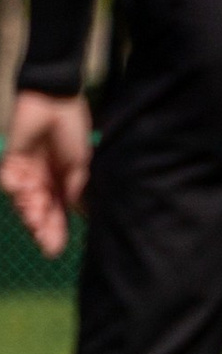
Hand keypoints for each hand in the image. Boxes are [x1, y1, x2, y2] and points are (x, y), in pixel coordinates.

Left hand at [2, 91, 91, 259]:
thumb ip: (74, 186)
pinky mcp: (12, 161)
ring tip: (34, 219)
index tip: (55, 251)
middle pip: (40, 212)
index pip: (59, 212)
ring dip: (28, 212)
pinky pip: (9, 180)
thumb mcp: (81, 162)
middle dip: (42, 229)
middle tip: (44, 243)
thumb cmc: (72, 130)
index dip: (57, 232)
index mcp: (63, 182)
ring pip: (23, 201)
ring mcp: (27, 172)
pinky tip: (23, 188)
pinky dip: (14, 187)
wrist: (54, 102)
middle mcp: (43, 181)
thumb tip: (73, 211)